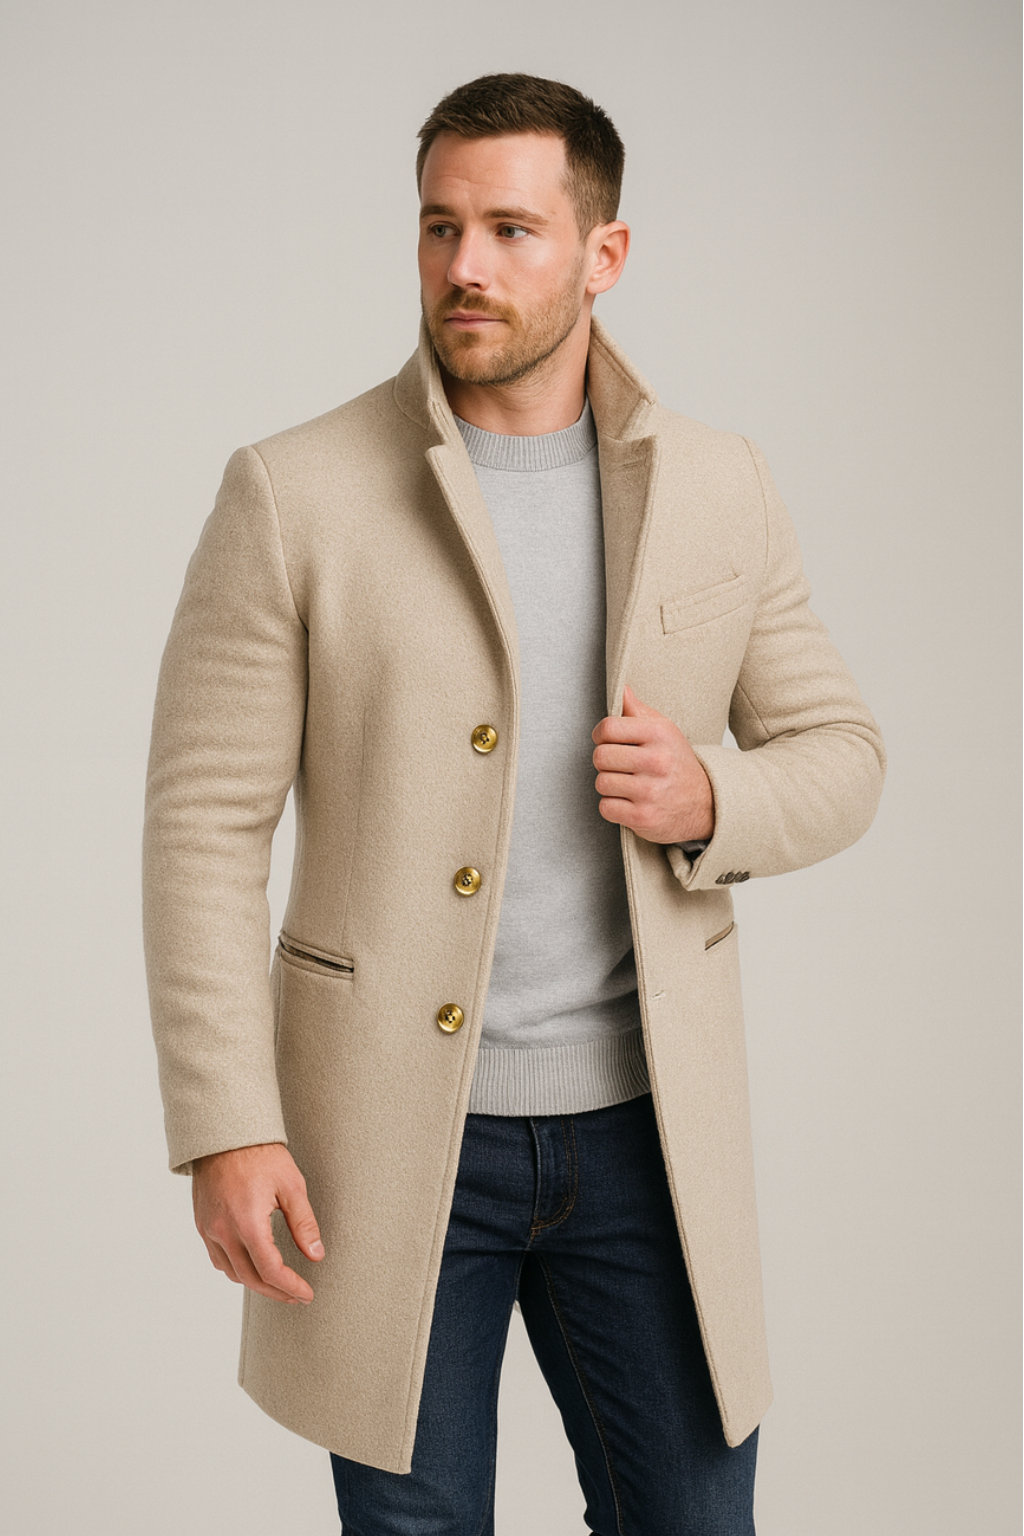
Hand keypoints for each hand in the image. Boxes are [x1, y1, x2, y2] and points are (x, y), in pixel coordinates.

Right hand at [192, 1142, 324, 1304]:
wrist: (226, 1132)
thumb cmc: (261, 1154)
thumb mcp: (292, 1186)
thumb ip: (304, 1224)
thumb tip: (316, 1255)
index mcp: (248, 1223)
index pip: (270, 1270)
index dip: (290, 1287)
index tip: (306, 1294)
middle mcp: (224, 1231)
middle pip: (250, 1278)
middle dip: (276, 1291)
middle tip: (296, 1296)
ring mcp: (209, 1229)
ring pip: (231, 1272)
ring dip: (255, 1283)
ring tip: (278, 1283)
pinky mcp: (202, 1223)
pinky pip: (218, 1258)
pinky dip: (236, 1269)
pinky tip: (252, 1264)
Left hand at [592, 684, 714, 843]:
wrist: (704, 804)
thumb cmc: (677, 763)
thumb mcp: (665, 731)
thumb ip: (639, 712)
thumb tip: (622, 690)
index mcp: (659, 734)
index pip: (608, 728)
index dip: (600, 735)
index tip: (607, 741)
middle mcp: (657, 761)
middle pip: (600, 756)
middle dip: (605, 762)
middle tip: (618, 765)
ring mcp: (650, 791)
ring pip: (601, 782)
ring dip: (608, 785)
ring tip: (626, 784)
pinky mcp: (643, 817)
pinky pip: (605, 807)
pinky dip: (612, 806)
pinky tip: (628, 801)